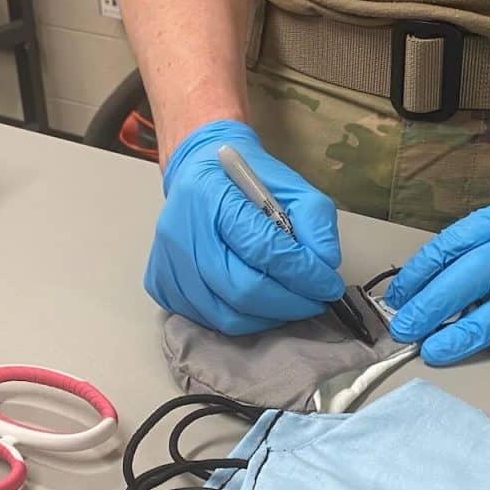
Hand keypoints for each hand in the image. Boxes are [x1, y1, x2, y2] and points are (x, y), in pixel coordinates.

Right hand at [146, 120, 344, 334]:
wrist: (197, 169)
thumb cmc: (245, 178)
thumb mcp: (292, 186)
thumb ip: (315, 223)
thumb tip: (324, 267)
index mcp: (211, 195)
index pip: (262, 249)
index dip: (302, 274)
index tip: (328, 286)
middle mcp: (181, 231)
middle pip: (241, 290)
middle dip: (288, 303)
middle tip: (314, 301)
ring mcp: (167, 261)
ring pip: (225, 315)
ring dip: (268, 317)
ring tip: (290, 304)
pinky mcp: (161, 283)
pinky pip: (207, 320)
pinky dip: (242, 319)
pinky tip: (258, 303)